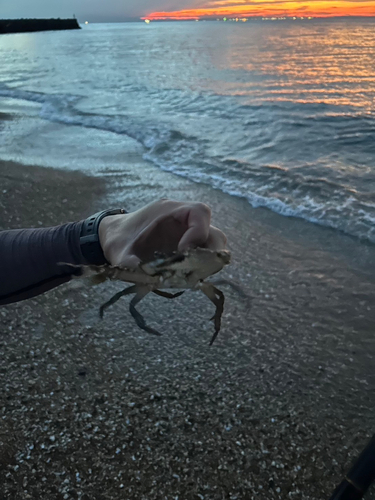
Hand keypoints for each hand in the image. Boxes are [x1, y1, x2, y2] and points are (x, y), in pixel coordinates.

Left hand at [98, 199, 226, 267]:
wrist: (115, 238)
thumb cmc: (119, 240)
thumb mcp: (120, 253)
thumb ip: (131, 263)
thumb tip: (145, 278)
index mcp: (169, 210)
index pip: (199, 213)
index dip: (197, 233)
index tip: (183, 253)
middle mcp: (184, 220)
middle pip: (213, 231)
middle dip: (210, 252)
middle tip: (194, 269)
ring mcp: (188, 234)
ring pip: (213, 244)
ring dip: (208, 261)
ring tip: (190, 274)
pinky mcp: (189, 246)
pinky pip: (205, 254)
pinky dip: (202, 266)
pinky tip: (186, 275)